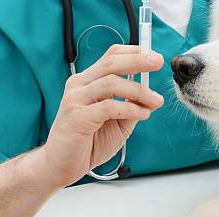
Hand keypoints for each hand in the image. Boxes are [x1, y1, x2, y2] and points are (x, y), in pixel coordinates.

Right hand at [35, 44, 163, 188]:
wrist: (60, 167)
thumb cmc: (87, 143)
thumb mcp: (117, 122)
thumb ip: (131, 106)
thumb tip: (153, 97)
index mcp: (87, 80)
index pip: (111, 55)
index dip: (133, 52)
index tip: (154, 57)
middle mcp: (79, 84)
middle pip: (111, 62)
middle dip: (138, 60)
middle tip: (158, 62)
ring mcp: (75, 99)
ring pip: (111, 82)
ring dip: (139, 90)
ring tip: (155, 100)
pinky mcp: (77, 117)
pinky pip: (108, 106)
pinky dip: (130, 108)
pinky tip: (143, 114)